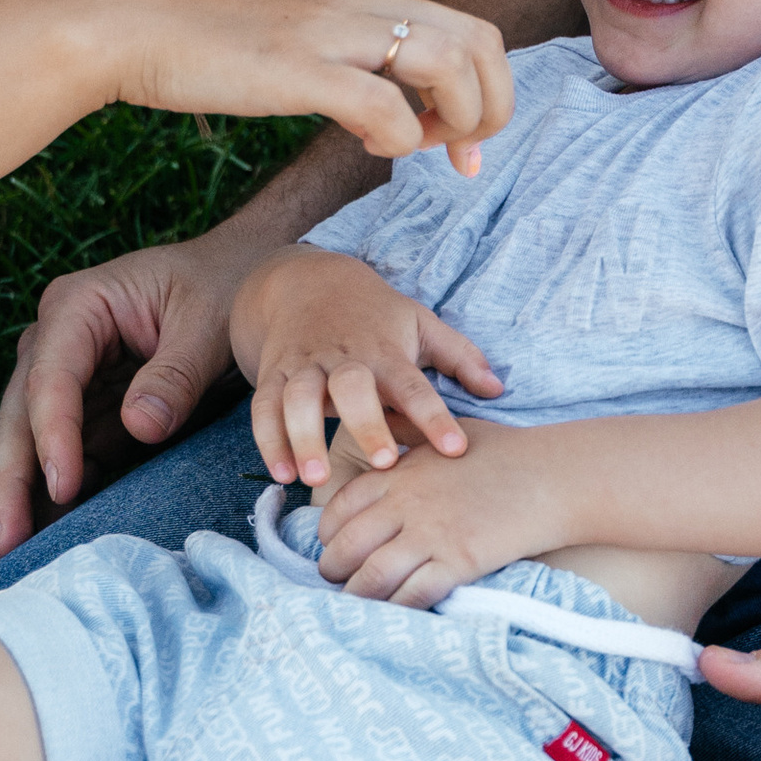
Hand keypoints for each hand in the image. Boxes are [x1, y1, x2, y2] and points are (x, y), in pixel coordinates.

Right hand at [0, 226, 257, 554]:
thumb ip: (176, 375)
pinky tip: (49, 534)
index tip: (64, 486)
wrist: (239, 274)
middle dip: (12, 479)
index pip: (50, 376)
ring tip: (15, 552)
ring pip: (30, 439)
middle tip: (8, 541)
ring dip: (24, 495)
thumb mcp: (209, 324)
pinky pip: (66, 452)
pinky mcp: (86, 405)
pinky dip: (58, 491)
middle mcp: (56, 338)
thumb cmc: (223, 286)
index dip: (52, 434)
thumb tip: (139, 426)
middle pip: (20, 413)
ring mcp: (66, 373)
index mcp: (79, 306)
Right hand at [75, 0, 512, 176]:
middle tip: (466, 155)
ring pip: (451, 64)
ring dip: (460, 120)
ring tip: (429, 153)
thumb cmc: (189, 26)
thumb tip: (376, 102)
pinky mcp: (297, 65)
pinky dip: (400, 137)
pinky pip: (387, 106)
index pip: (459, 25)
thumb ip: (338, 41)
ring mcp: (330, 24)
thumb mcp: (285, 13)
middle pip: (480, 41)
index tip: (457, 137)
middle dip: (491, 105)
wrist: (115, 14)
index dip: (478, 87)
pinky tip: (375, 151)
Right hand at [234, 249, 504, 483]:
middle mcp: (343, 358)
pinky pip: (263, 409)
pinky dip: (268, 441)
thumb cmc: (375, 314)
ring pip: (297, 399)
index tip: (455, 448)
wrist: (307, 281)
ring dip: (304, 438)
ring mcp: (303, 366)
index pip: (413, 385)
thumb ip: (460, 357)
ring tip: (315, 479)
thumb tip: (497, 389)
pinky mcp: (272, 375)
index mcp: (385, 350)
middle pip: (351, 387)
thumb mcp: (421, 323)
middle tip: (382, 464)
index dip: (434, 416)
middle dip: (366, 424)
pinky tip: (281, 476)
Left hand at [303, 421, 568, 606]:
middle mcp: (406, 504)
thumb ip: (412, 429)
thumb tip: (384, 417)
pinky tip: (394, 615)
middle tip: (336, 581)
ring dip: (357, 596)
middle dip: (334, 569)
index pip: (342, 506)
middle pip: (347, 546)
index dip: (328, 531)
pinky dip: (396, 610)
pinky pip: (411, 595)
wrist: (555, 476)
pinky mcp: (457, 562)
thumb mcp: (451, 430)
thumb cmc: (508, 452)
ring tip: (356, 604)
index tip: (331, 545)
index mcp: (400, 472)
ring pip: (371, 577)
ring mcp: (430, 535)